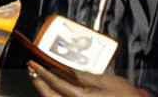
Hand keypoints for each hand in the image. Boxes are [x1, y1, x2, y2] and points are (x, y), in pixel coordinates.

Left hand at [27, 61, 141, 96]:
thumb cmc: (125, 96)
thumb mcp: (106, 81)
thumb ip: (83, 76)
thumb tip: (65, 70)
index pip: (56, 84)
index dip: (42, 73)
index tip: (32, 64)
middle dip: (39, 84)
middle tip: (32, 72)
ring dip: (46, 91)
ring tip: (41, 79)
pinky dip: (57, 96)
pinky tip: (56, 90)